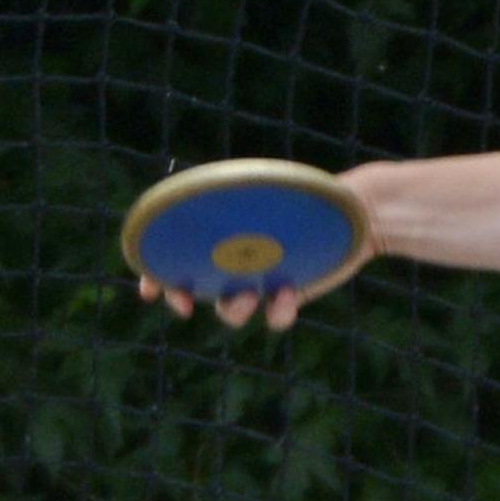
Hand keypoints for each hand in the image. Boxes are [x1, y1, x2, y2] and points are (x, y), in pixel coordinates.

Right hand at [134, 167, 379, 334]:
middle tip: (183, 305)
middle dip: (180, 299)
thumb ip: (230, 190)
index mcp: (215, 232)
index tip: (149, 288)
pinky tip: (287, 291)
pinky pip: (274, 318)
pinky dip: (277, 312)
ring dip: (232, 308)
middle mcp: (231, 259)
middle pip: (192, 290)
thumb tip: (187, 183)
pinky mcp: (286, 295)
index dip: (155, 275)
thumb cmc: (303, 188)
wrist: (350, 209)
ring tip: (248, 294)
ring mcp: (257, 281)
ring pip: (230, 311)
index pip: (173, 255)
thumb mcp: (263, 183)